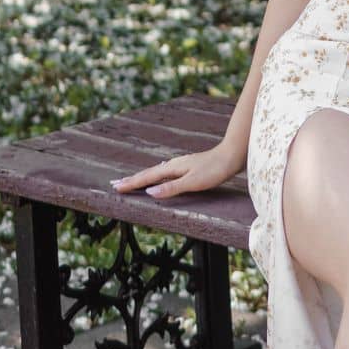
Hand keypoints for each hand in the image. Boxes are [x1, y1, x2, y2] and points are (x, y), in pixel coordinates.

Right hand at [109, 142, 242, 198]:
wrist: (232, 155)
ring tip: (132, 181)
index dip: (132, 183)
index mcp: (173, 168)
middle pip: (149, 173)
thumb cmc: (214, 170)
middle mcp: (174, 165)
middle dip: (132, 179)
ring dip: (143, 177)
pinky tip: (159, 177)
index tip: (116, 187)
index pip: (147, 177)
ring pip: (156, 172)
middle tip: (116, 184)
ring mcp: (181, 165)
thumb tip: (149, 192)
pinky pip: (165, 172)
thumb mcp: (193, 182)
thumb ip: (171, 188)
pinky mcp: (188, 167)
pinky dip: (155, 176)